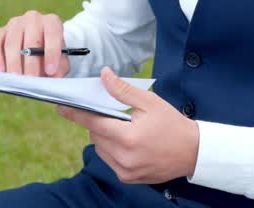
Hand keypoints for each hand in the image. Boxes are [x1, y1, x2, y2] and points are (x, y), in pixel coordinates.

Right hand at [0, 10, 69, 76]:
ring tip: (16, 78)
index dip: (52, 52)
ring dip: (14, 62)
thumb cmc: (51, 55)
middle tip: (31, 79)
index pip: (53, 33)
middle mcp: (33, 18)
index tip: (50, 71)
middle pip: (31, 40)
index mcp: (52, 22)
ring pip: (12, 42)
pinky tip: (1, 70)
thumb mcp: (61, 61)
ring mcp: (15, 23)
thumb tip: (52, 76)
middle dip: (31, 62)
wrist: (38, 47)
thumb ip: (59, 68)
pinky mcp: (1, 31)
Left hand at [57, 67, 198, 183]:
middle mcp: (124, 158)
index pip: (93, 123)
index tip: (61, 107)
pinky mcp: (128, 178)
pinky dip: (112, 149)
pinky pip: (109, 160)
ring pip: (100, 149)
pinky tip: (129, 142)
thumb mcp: (150, 102)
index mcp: (128, 138)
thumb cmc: (172, 124)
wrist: (193, 152)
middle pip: (96, 135)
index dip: (76, 114)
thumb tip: (104, 75)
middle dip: (99, 122)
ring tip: (124, 129)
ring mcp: (125, 171)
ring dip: (105, 137)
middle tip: (114, 114)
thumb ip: (123, 90)